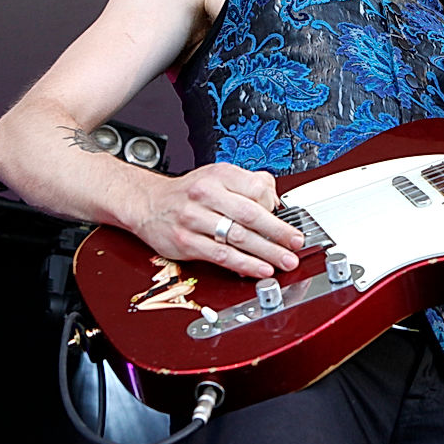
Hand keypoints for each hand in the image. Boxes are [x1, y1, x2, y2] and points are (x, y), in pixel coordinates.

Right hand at [135, 163, 305, 277]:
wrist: (147, 203)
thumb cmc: (189, 192)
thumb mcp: (218, 176)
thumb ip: (248, 185)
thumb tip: (275, 203)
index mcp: (219, 175)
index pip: (256, 189)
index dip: (275, 207)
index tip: (290, 221)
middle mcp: (205, 194)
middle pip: (250, 215)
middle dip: (278, 233)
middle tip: (296, 243)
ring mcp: (193, 219)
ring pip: (237, 237)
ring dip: (266, 252)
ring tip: (284, 261)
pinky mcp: (186, 242)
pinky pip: (220, 256)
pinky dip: (243, 264)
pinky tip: (259, 269)